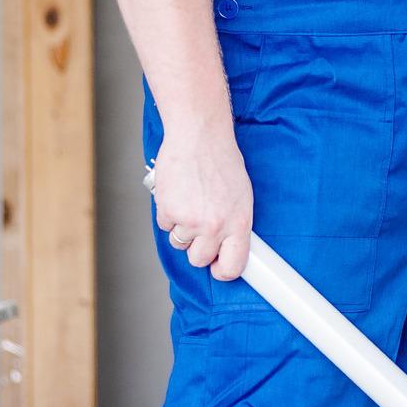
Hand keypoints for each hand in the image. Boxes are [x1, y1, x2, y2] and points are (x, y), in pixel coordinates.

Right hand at [152, 129, 253, 280]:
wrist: (199, 136)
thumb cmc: (221, 160)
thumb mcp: (241, 194)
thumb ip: (234, 223)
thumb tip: (228, 246)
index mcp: (238, 222)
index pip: (233, 266)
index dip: (223, 271)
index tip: (218, 267)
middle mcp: (215, 226)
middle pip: (199, 260)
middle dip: (198, 247)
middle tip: (200, 226)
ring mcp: (190, 221)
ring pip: (179, 243)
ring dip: (182, 228)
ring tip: (190, 200)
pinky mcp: (168, 211)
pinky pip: (165, 226)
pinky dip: (169, 213)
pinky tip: (178, 193)